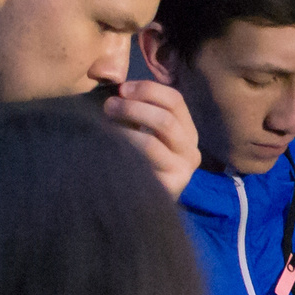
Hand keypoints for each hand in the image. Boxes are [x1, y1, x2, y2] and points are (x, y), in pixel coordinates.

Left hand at [103, 78, 201, 198]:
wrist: (141, 206)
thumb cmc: (140, 161)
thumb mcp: (145, 132)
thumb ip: (139, 110)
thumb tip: (118, 88)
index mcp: (187, 132)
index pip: (175, 101)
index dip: (147, 89)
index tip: (122, 89)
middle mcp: (190, 150)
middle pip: (166, 119)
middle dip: (133, 107)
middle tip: (109, 106)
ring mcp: (182, 171)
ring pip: (152, 143)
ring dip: (124, 129)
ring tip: (105, 125)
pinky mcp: (168, 189)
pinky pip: (141, 165)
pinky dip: (122, 151)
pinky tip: (108, 148)